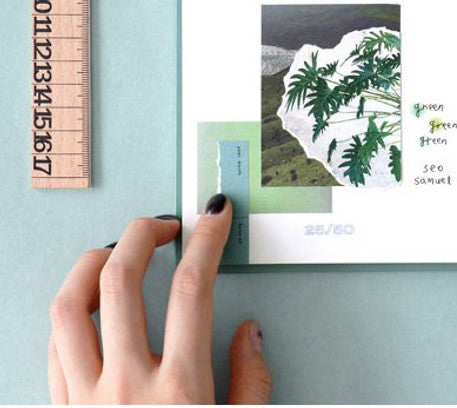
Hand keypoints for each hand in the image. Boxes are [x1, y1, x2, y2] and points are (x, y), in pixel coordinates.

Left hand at [48, 195, 271, 403]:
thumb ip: (251, 382)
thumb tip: (249, 334)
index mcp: (179, 387)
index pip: (192, 289)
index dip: (207, 240)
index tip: (214, 218)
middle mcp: (127, 386)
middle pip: (121, 281)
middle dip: (141, 235)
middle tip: (160, 226)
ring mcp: (86, 398)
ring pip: (70, 307)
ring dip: (92, 264)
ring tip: (114, 253)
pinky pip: (54, 347)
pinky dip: (73, 313)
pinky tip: (92, 305)